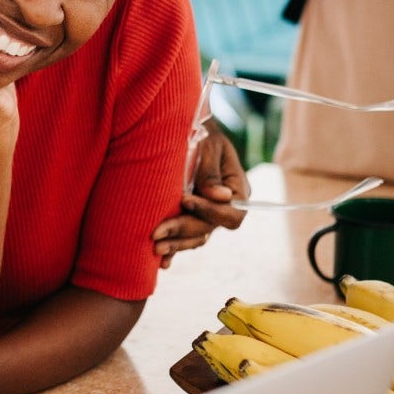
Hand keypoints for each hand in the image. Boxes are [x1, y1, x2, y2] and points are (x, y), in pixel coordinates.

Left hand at [153, 118, 248, 267]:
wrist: (187, 130)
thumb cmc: (202, 133)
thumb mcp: (209, 146)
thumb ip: (212, 172)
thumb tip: (221, 196)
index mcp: (238, 190)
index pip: (231, 214)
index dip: (209, 211)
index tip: (185, 200)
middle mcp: (225, 207)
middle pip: (209, 229)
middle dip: (183, 231)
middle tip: (156, 233)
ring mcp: (208, 215)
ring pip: (197, 238)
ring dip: (176, 245)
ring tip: (154, 248)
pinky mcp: (192, 217)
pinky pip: (186, 238)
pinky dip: (174, 249)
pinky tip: (161, 263)